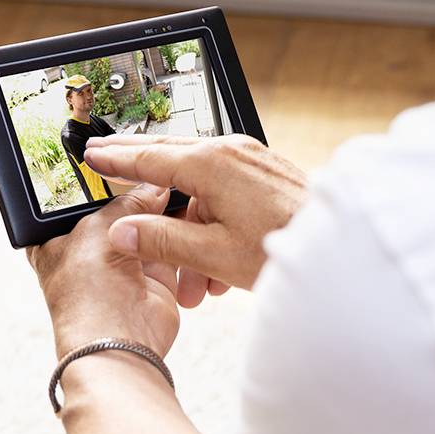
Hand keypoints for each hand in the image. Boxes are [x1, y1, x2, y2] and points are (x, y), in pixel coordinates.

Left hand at [27, 184, 181, 358]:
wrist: (117, 343)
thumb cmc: (87, 298)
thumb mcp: (98, 228)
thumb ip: (126, 200)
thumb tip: (151, 184)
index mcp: (61, 239)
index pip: (83, 199)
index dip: (104, 181)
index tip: (128, 161)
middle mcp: (93, 251)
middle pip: (123, 209)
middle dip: (142, 195)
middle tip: (160, 174)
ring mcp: (126, 264)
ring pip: (151, 224)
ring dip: (165, 213)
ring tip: (177, 192)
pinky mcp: (157, 276)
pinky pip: (174, 244)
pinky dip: (182, 232)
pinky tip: (188, 215)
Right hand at [80, 134, 307, 305]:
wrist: (341, 249)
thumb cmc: (284, 248)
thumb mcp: (214, 253)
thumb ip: (163, 241)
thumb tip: (124, 233)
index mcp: (212, 164)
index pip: (149, 159)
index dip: (117, 160)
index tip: (92, 155)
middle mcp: (231, 153)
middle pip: (170, 159)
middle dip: (137, 168)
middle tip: (105, 157)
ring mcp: (251, 162)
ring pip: (200, 189)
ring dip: (186, 231)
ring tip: (185, 280)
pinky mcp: (266, 176)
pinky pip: (224, 194)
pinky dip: (211, 226)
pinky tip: (214, 271)